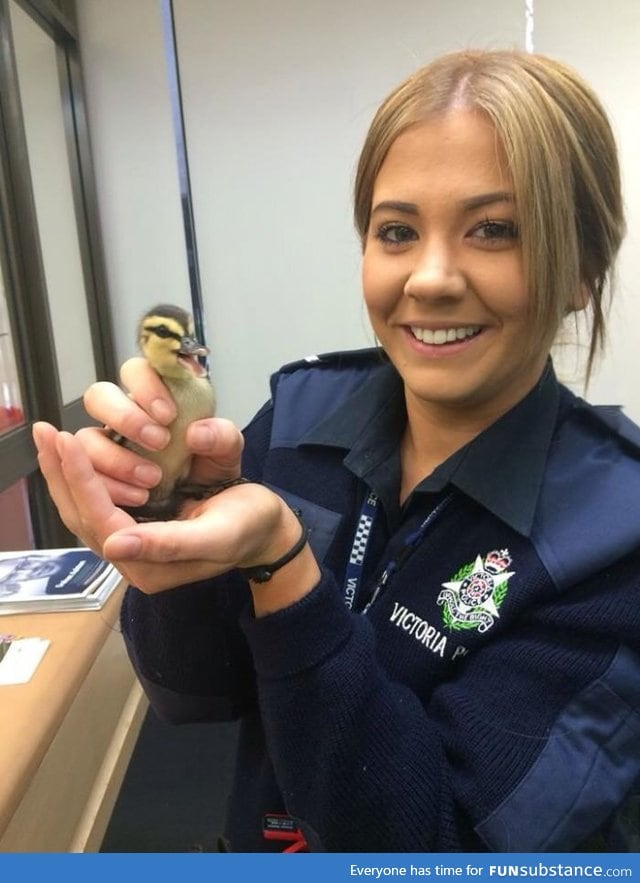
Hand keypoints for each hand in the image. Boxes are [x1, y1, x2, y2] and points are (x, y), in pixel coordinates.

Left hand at [33, 422, 316, 600]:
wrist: (267, 527)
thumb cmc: (248, 526)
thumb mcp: (217, 534)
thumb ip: (169, 543)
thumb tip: (114, 544)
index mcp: (150, 567)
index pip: (102, 521)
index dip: (83, 482)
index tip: (68, 442)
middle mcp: (132, 556)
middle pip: (81, 516)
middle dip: (62, 474)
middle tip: (46, 433)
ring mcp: (132, 539)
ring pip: (83, 508)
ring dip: (64, 473)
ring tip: (50, 438)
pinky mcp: (136, 521)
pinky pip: (97, 500)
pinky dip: (80, 475)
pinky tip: (69, 453)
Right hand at [77, 357, 241, 507]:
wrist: (206, 507)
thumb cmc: (211, 470)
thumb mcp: (227, 453)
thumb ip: (223, 437)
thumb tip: (196, 433)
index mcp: (154, 398)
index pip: (135, 371)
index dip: (146, 386)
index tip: (169, 414)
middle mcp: (124, 418)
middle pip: (98, 396)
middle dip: (124, 417)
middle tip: (158, 442)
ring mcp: (107, 446)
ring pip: (86, 438)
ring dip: (114, 458)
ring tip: (152, 478)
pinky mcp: (99, 477)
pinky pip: (84, 476)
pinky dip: (109, 486)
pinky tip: (139, 496)